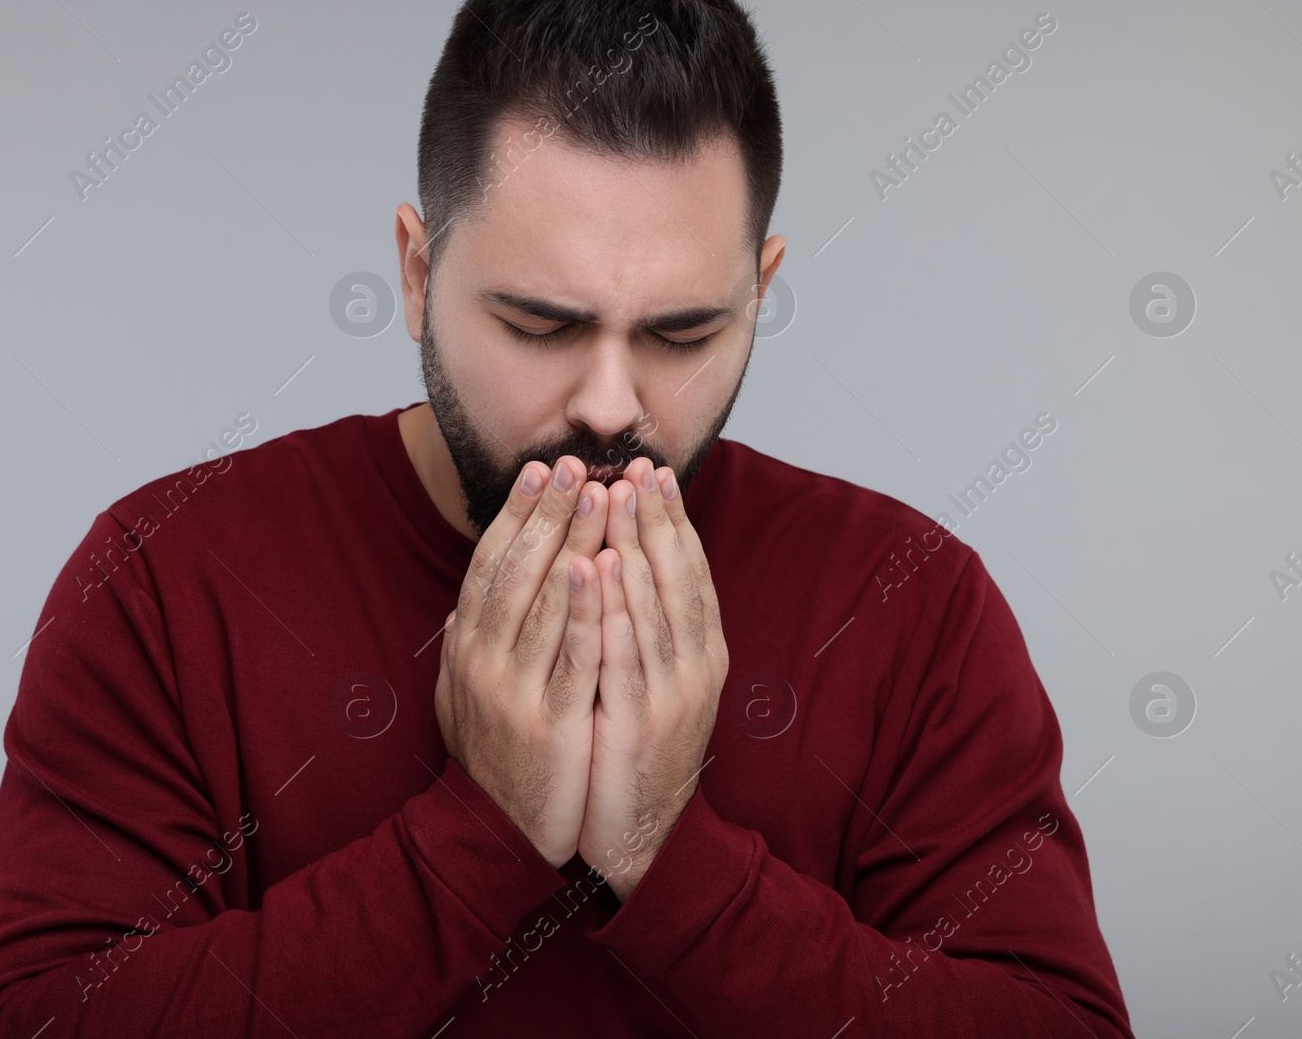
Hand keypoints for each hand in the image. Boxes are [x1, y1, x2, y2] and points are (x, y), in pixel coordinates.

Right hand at [434, 455, 610, 867]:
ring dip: (574, 542)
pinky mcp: (550, 722)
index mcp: (466, 649)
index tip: (540, 471)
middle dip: (548, 513)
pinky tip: (604, 568)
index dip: (515, 516)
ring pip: (546, 602)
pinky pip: (572, 655)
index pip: (490, 566)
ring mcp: (514, 691)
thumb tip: (464, 604)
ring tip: (599, 494)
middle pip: (517, 571)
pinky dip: (587, 609)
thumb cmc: (490, 760)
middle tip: (574, 464)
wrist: (494, 836)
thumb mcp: (463, 696)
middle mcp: (483, 661)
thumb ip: (467, 647)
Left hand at [577, 456, 728, 898]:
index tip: (654, 472)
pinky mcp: (635, 722)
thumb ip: (646, 634)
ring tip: (617, 496)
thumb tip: (627, 570)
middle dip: (656, 518)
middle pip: (676, 579)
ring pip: (652, 607)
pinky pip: (623, 654)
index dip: (673, 521)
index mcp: (701, 657)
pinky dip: (613, 609)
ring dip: (636, 547)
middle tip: (637, 465)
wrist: (642, 837)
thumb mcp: (653, 686)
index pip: (688, 574)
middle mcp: (694, 669)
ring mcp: (669, 696)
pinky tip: (600, 570)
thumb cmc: (637, 755)